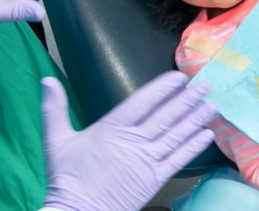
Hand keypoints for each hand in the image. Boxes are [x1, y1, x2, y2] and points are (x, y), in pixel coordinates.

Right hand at [41, 71, 217, 210]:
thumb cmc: (65, 178)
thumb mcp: (55, 140)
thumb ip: (53, 108)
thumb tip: (46, 79)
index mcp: (111, 128)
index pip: (142, 102)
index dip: (162, 89)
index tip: (179, 78)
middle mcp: (133, 142)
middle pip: (165, 116)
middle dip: (187, 99)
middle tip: (206, 84)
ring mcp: (146, 161)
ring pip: (175, 135)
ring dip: (195, 119)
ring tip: (212, 104)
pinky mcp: (153, 180)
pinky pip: (178, 160)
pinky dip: (193, 146)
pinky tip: (206, 135)